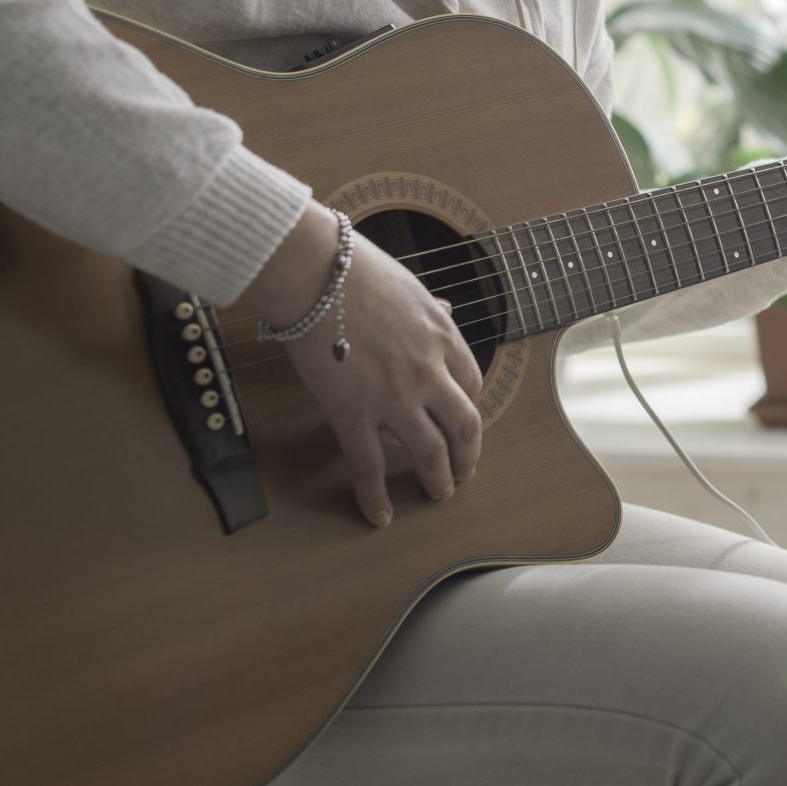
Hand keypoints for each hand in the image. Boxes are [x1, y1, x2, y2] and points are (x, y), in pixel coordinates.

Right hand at [258, 202, 483, 526]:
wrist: (315, 272)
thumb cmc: (352, 269)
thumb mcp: (406, 284)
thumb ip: (425, 308)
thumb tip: (441, 308)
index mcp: (442, 336)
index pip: (470, 382)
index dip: (467, 406)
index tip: (460, 418)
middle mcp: (429, 371)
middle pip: (465, 424)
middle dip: (468, 454)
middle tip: (464, 471)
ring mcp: (395, 396)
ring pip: (431, 452)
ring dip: (440, 479)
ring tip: (440, 494)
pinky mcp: (354, 414)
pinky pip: (371, 468)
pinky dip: (377, 498)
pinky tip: (381, 516)